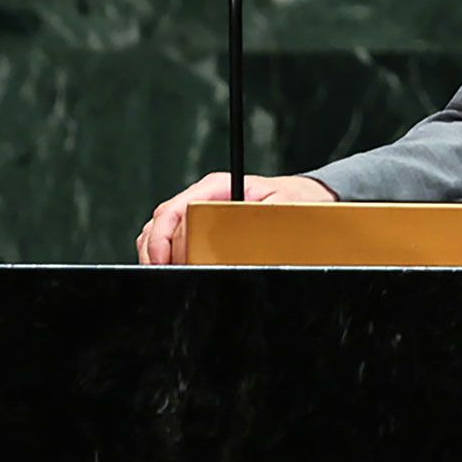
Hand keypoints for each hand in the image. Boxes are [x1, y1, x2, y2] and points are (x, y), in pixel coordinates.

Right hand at [137, 172, 336, 264]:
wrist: (304, 197)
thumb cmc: (294, 199)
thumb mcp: (282, 207)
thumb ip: (257, 221)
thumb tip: (237, 241)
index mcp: (218, 187)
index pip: (174, 210)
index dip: (163, 238)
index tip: (165, 261)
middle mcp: (202, 196)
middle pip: (161, 223)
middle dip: (158, 251)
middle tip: (167, 274)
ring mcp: (198, 210)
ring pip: (160, 231)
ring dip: (157, 254)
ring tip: (166, 274)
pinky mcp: (199, 226)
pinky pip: (171, 239)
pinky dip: (166, 255)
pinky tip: (173, 269)